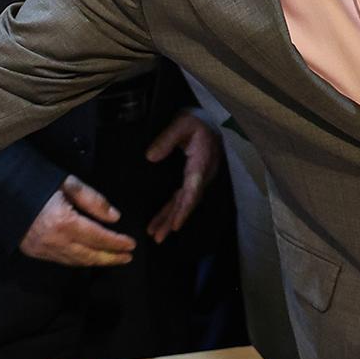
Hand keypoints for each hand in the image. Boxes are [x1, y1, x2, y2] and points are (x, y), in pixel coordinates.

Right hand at [19, 176, 136, 266]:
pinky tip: (88, 257)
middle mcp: (54, 240)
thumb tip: (115, 218)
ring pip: (76, 262)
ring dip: (96, 261)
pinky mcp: (34, 252)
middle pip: (90, 255)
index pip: (99, 237)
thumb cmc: (38, 181)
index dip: (117, 243)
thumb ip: (93, 200)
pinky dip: (79, 261)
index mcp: (64, 222)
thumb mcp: (69, 183)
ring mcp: (43, 249)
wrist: (2, 189)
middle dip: (111, 258)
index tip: (132, 245)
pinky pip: (62, 261)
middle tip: (128, 258)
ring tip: (113, 259)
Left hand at [144, 112, 221, 242]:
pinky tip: (161, 221)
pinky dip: (171, 210)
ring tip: (155, 236)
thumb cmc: (196, 120)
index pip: (193, 189)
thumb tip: (150, 157)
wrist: (209, 120)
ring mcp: (198, 179)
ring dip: (170, 219)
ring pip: (184, 203)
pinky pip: (182, 198)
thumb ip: (167, 139)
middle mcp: (202, 175)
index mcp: (201, 163)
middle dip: (173, 220)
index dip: (184, 208)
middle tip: (158, 238)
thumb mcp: (182, 123)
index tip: (175, 224)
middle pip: (188, 202)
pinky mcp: (193, 179)